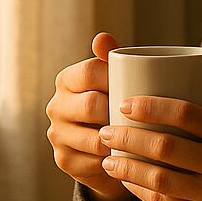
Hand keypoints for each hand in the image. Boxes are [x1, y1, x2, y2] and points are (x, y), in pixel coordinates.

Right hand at [46, 32, 133, 200]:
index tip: (139, 87)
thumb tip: (103, 37)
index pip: (89, 71)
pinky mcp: (64, 160)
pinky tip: (130, 159)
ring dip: (120, 140)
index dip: (116, 78)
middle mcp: (56, 106)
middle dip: (119, 112)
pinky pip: (94, 163)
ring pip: (94, 138)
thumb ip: (111, 59)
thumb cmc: (115, 106)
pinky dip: (115, 163)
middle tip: (145, 117)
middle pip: (91, 105)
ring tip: (141, 140)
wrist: (105, 149)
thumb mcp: (115, 82)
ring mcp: (57, 135)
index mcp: (67, 80)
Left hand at [97, 81, 201, 200]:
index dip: (151, 106)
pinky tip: (125, 179)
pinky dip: (139, 190)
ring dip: (127, 165)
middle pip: (166, 145)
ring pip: (159, 177)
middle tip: (106, 128)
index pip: (188, 113)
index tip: (125, 103)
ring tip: (107, 156)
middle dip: (128, 135)